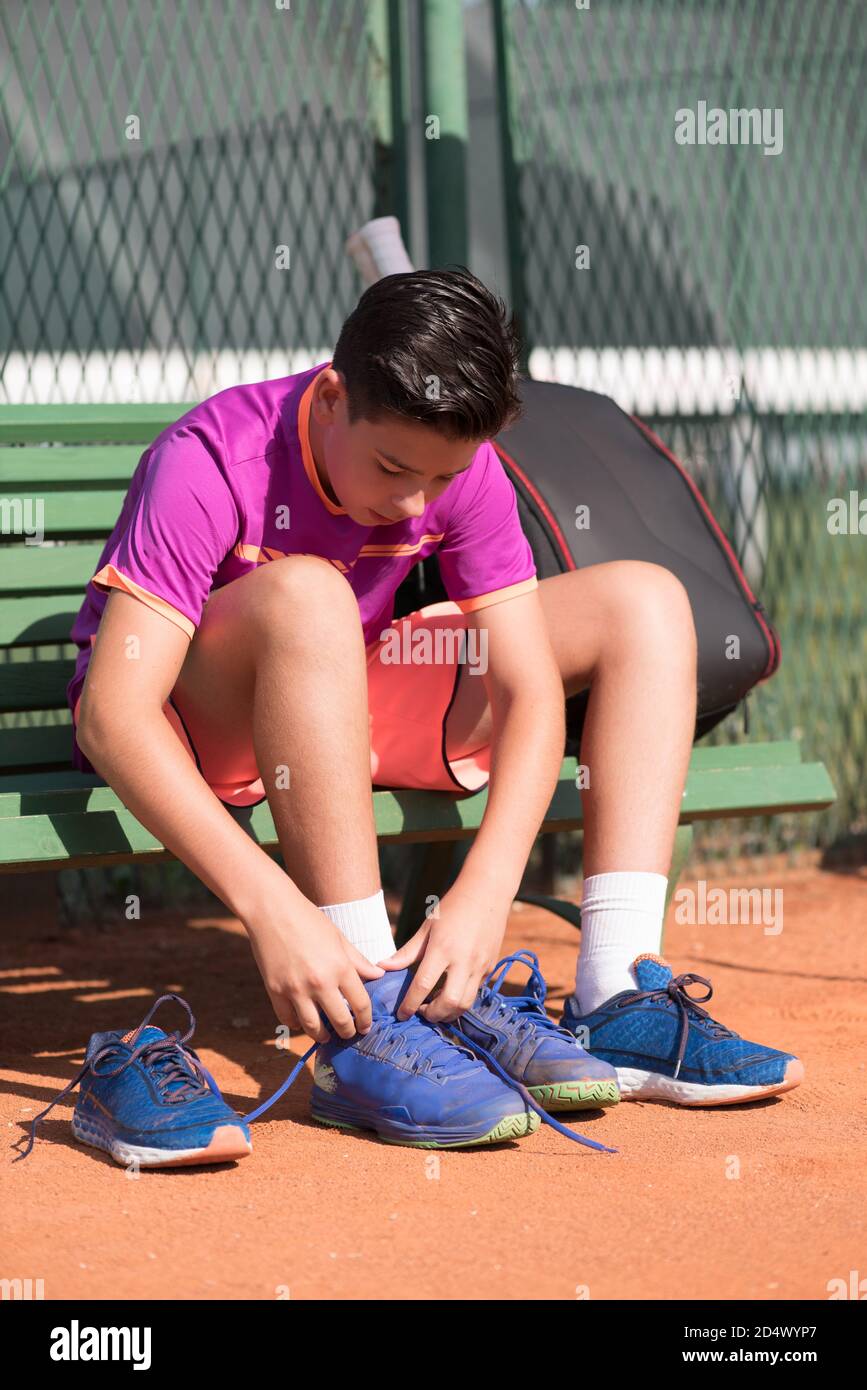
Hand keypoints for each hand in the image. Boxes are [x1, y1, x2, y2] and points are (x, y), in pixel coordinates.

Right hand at [246, 899, 383, 1042]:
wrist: (272, 910)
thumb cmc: (308, 919)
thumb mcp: (338, 938)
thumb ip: (358, 960)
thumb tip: (378, 975)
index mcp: (340, 967)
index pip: (361, 1004)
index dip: (366, 1020)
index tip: (366, 1026)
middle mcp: (320, 982)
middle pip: (340, 1021)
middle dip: (348, 1032)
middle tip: (350, 1034)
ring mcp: (296, 989)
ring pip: (313, 1027)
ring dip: (323, 1036)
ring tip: (327, 1036)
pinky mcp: (275, 991)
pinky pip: (288, 1019)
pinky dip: (297, 1024)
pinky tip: (303, 1022)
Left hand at [378, 879, 509, 1023]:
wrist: (488, 892)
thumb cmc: (453, 907)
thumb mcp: (428, 926)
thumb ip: (407, 952)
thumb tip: (383, 967)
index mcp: (442, 948)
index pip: (423, 985)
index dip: (410, 1004)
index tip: (401, 1014)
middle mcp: (464, 960)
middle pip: (449, 1003)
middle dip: (433, 1015)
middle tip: (421, 1011)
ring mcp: (480, 965)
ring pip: (466, 1004)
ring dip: (449, 1012)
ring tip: (436, 1006)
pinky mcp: (490, 967)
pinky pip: (475, 992)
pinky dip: (461, 999)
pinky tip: (450, 992)